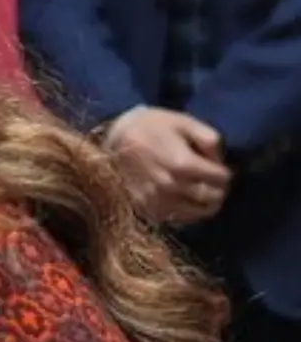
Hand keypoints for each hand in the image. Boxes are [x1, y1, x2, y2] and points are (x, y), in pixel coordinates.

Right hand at [104, 107, 231, 225]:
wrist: (115, 140)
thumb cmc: (152, 127)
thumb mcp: (185, 122)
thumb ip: (210, 139)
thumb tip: (221, 161)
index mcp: (184, 164)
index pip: (220, 178)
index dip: (226, 174)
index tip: (223, 171)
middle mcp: (173, 188)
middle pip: (211, 198)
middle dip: (219, 191)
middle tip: (218, 186)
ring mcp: (159, 202)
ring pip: (196, 213)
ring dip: (206, 206)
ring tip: (206, 197)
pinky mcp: (148, 211)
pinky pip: (176, 219)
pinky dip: (186, 213)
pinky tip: (186, 202)